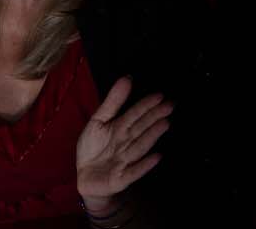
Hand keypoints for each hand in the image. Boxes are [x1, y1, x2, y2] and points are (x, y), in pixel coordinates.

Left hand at [75, 77, 170, 213]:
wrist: (86, 176)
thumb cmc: (94, 148)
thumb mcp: (97, 122)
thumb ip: (112, 102)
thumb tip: (127, 78)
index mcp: (119, 129)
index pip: (134, 115)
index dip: (145, 105)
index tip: (160, 95)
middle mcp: (125, 143)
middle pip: (140, 128)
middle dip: (154, 117)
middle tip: (170, 105)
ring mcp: (125, 160)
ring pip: (140, 145)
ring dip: (152, 135)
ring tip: (165, 123)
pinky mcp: (122, 177)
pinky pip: (134, 170)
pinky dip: (145, 164)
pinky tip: (157, 156)